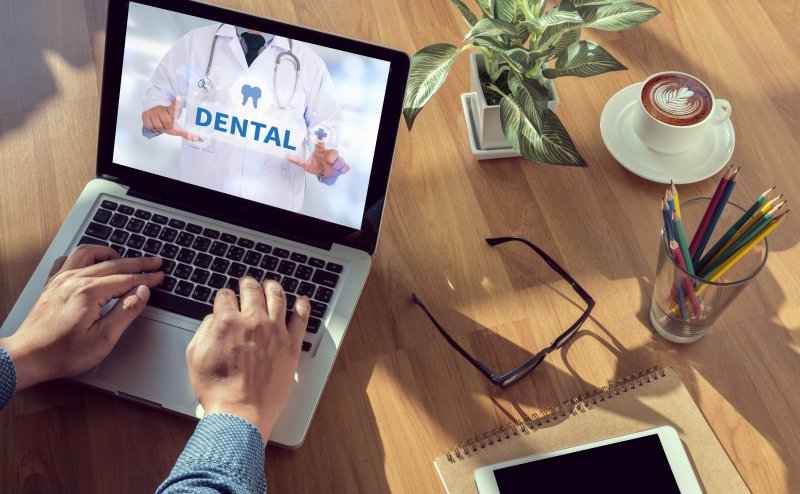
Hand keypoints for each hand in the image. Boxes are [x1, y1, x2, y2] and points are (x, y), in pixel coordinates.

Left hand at [0, 246, 163, 390]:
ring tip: (123, 257)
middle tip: (154, 261)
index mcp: (90, 292)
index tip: (160, 275)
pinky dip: (83, 257)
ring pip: (88, 254)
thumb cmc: (63, 353)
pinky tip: (88, 263)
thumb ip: (126, 311)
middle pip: (113, 264)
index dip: (147, 277)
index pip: (126, 279)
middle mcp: (74, 280)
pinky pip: (67, 260)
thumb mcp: (104, 338)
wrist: (27, 357)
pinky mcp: (51, 285)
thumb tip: (142, 292)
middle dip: (137, 262)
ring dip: (109, 253)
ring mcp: (60, 280)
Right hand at [141, 96, 198, 140]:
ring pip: (158, 125)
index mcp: (170, 111)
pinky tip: (153, 124)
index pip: (174, 107)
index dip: (176, 102)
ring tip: (159, 124)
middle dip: (167, 127)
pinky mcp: (145, 114)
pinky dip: (152, 128)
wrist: (153, 120)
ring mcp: (153, 111)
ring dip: (159, 128)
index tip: (178, 97)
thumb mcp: (176, 128)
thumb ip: (186, 133)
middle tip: (165, 125)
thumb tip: (197, 139)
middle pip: (167, 123)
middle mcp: (161, 109)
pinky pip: (150, 126)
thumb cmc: (166, 123)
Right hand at [186, 278, 309, 440]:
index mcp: (227, 322)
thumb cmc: (218, 390)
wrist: (240, 412)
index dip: (224, 296)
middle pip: (252, 291)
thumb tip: (213, 319)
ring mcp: (275, 331)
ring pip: (277, 297)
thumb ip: (204, 331)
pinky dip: (302, 306)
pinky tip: (302, 300)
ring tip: (271, 285)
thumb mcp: (195, 356)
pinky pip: (301, 318)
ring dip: (272, 287)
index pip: (226, 296)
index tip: (226, 298)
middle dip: (247, 284)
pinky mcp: (291, 345)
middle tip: (248, 283)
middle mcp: (252, 321)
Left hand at [286, 141, 349, 177]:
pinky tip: (340, 170)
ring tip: (333, 168)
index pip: (320, 144)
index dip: (321, 140)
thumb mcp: (307, 166)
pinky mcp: (342, 166)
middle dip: (332, 158)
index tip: (320, 136)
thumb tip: (287, 156)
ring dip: (337, 165)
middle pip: (333, 152)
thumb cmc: (316, 167)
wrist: (325, 175)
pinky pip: (346, 166)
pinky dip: (343, 169)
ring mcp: (336, 159)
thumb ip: (298, 161)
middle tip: (329, 163)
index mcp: (320, 152)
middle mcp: (329, 154)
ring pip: (340, 159)